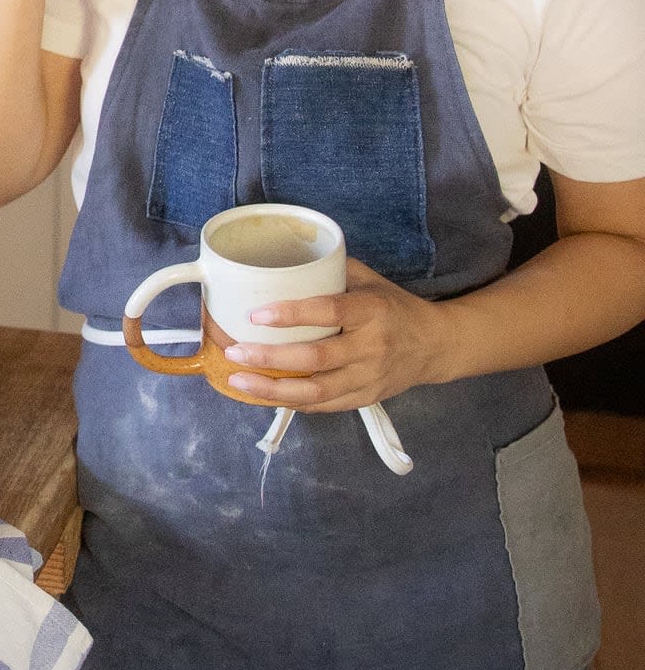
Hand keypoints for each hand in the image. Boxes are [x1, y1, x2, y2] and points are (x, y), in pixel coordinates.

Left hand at [225, 259, 445, 411]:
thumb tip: (281, 264)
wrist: (435, 345)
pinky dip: (290, 402)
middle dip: (270, 358)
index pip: (330, 312)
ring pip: (316, 391)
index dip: (292, 314)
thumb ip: (331, 272)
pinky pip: (323, 406)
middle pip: (317, 358)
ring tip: (238, 381)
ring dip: (272, 390)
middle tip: (235, 351)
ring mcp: (369, 377)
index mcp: (372, 310)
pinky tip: (262, 396)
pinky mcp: (365, 398)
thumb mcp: (370, 280)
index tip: (256, 314)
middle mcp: (372, 347)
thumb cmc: (393, 306)